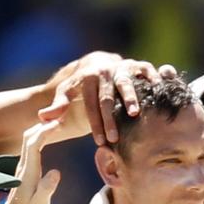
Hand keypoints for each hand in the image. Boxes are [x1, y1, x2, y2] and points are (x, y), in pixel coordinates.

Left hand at [0, 120, 67, 203]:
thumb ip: (47, 188)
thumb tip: (56, 172)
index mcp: (29, 171)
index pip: (34, 144)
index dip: (44, 131)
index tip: (58, 123)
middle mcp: (24, 165)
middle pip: (29, 137)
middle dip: (43, 124)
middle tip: (60, 117)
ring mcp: (23, 166)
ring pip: (29, 140)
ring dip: (41, 128)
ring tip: (57, 122)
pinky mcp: (26, 170)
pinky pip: (31, 146)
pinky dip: (40, 136)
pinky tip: (49, 135)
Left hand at [38, 52, 178, 144]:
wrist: (98, 61)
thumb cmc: (82, 84)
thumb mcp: (67, 92)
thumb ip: (58, 105)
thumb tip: (43, 117)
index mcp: (88, 78)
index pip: (90, 104)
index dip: (95, 124)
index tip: (99, 142)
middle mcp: (105, 71)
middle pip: (107, 97)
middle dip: (110, 118)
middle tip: (113, 138)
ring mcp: (121, 67)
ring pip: (126, 83)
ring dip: (131, 99)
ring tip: (135, 114)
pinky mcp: (136, 65)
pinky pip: (146, 70)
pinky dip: (153, 79)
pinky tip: (159, 92)